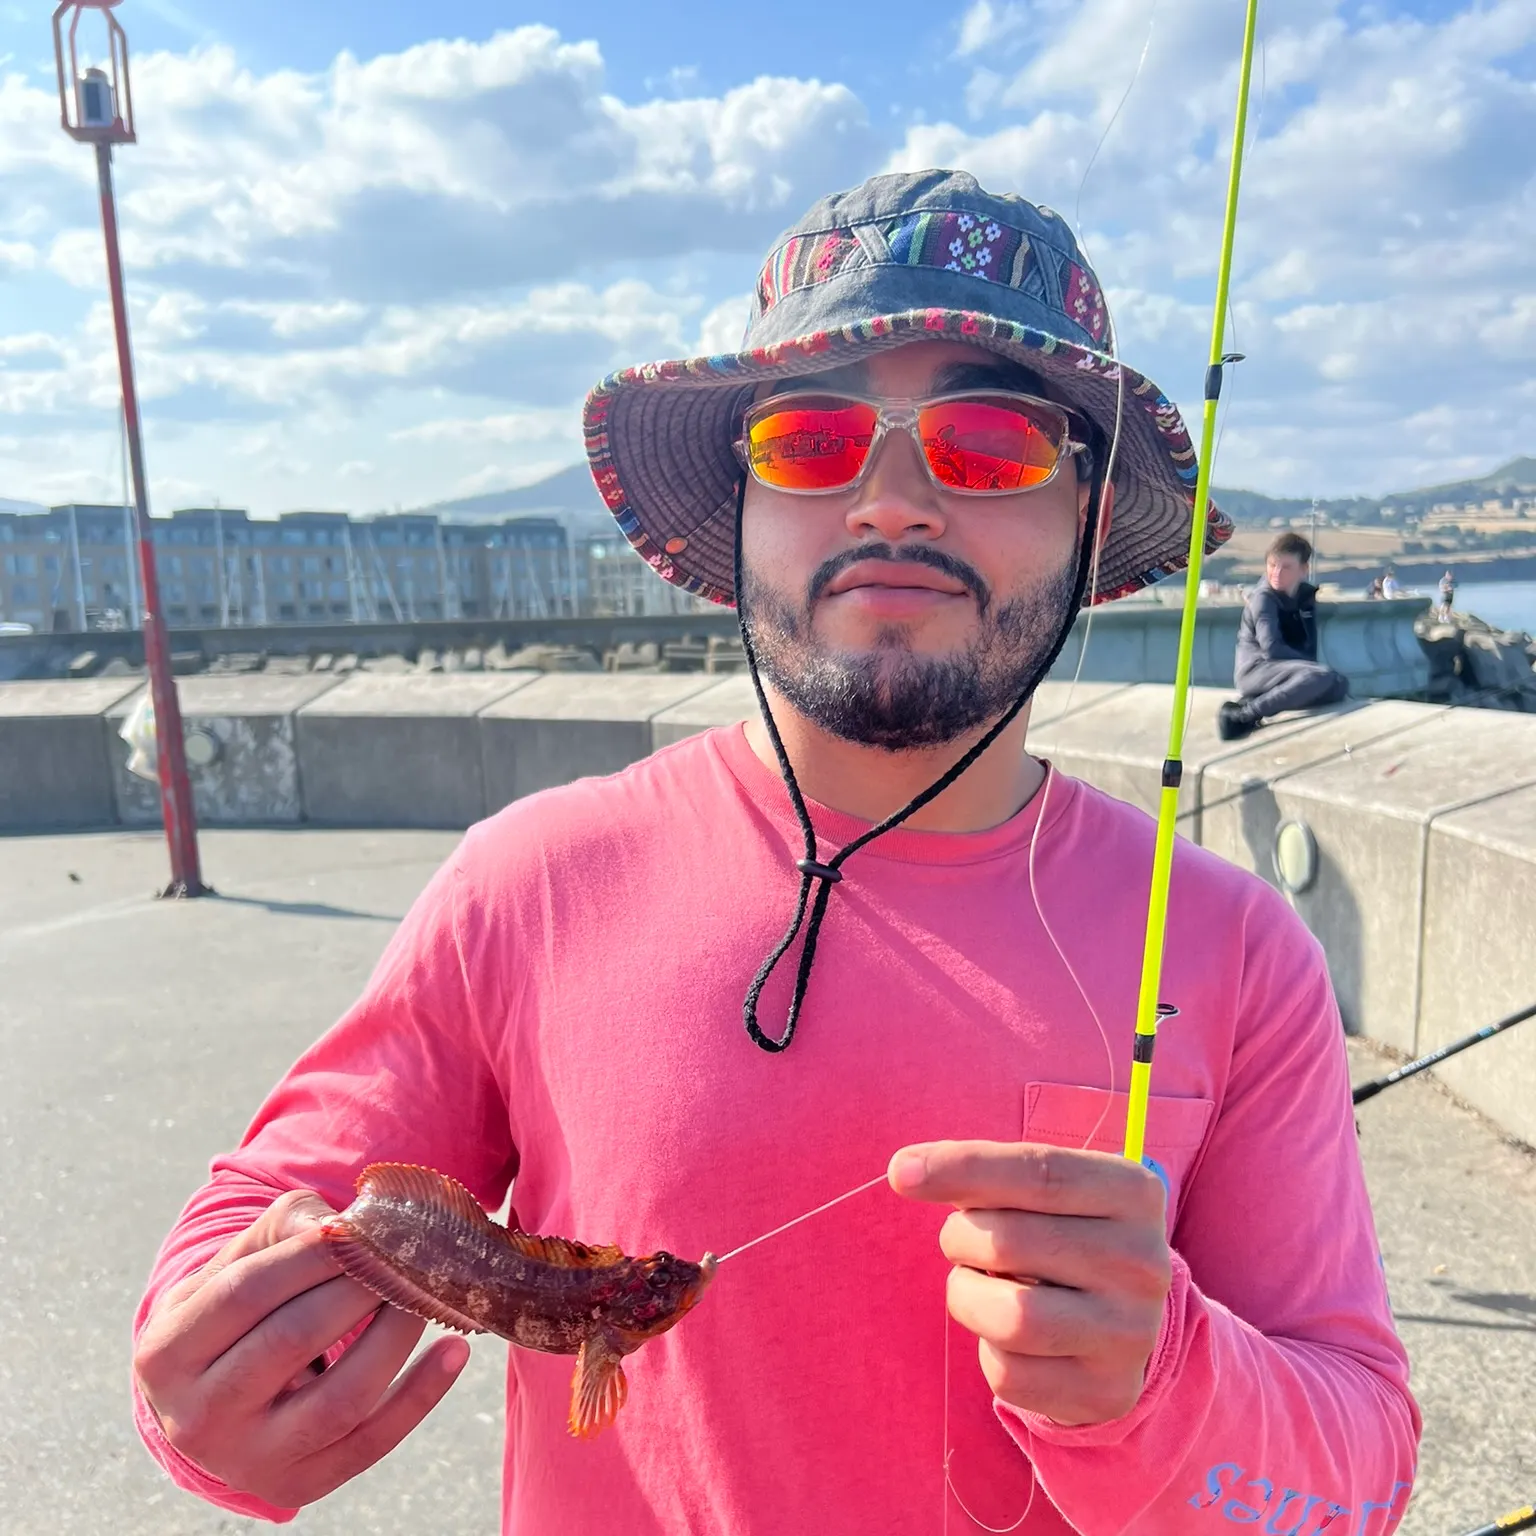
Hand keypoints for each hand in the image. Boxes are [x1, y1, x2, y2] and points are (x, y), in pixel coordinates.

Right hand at [133, 1188, 469, 1507]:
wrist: (215, 1394)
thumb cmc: (236, 1306)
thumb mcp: (236, 1261)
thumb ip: (289, 1227)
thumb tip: (352, 1227)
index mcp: (167, 1353)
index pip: (244, 1292)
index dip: (311, 1254)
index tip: (360, 1229)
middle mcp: (196, 1418)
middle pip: (292, 1341)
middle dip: (357, 1289)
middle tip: (401, 1256)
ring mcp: (248, 1461)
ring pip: (339, 1400)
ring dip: (394, 1337)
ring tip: (423, 1294)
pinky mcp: (300, 1485)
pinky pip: (372, 1443)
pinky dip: (422, 1395)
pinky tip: (454, 1349)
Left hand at [889, 1141, 1170, 1426]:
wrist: (1120, 1323)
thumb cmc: (1060, 1233)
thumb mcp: (1042, 1191)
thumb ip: (983, 1173)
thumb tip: (904, 1170)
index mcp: (1134, 1192)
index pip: (1038, 1171)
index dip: (963, 1167)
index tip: (901, 1172)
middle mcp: (1144, 1262)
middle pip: (1010, 1242)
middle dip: (961, 1237)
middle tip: (966, 1241)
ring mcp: (1130, 1333)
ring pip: (1009, 1317)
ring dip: (967, 1295)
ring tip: (979, 1285)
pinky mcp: (1106, 1392)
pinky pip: (1009, 1375)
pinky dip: (988, 1350)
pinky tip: (1010, 1337)